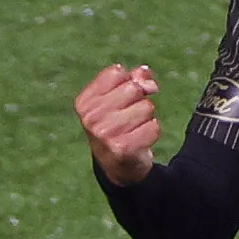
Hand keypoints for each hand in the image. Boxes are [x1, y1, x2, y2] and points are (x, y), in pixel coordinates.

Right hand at [75, 63, 163, 184]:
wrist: (118, 166)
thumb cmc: (118, 125)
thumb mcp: (120, 99)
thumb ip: (134, 79)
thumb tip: (144, 72)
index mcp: (85, 102)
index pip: (117, 72)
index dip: (130, 80)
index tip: (127, 96)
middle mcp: (91, 117)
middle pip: (134, 89)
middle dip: (140, 99)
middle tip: (131, 116)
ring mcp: (105, 134)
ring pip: (146, 107)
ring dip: (147, 117)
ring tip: (134, 129)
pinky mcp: (123, 148)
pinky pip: (154, 126)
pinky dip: (153, 131)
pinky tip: (141, 139)